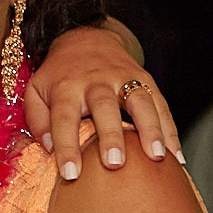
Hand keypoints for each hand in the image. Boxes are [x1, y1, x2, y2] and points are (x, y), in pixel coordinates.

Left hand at [26, 25, 181, 179]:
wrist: (86, 39)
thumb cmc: (59, 76)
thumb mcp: (36, 91)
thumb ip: (37, 119)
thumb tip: (48, 148)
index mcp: (67, 87)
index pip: (64, 118)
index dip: (67, 146)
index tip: (71, 174)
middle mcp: (97, 81)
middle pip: (105, 107)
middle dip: (111, 136)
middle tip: (114, 163)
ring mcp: (124, 78)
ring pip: (140, 102)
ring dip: (150, 129)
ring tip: (157, 158)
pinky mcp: (145, 79)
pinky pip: (160, 104)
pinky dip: (170, 130)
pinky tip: (176, 157)